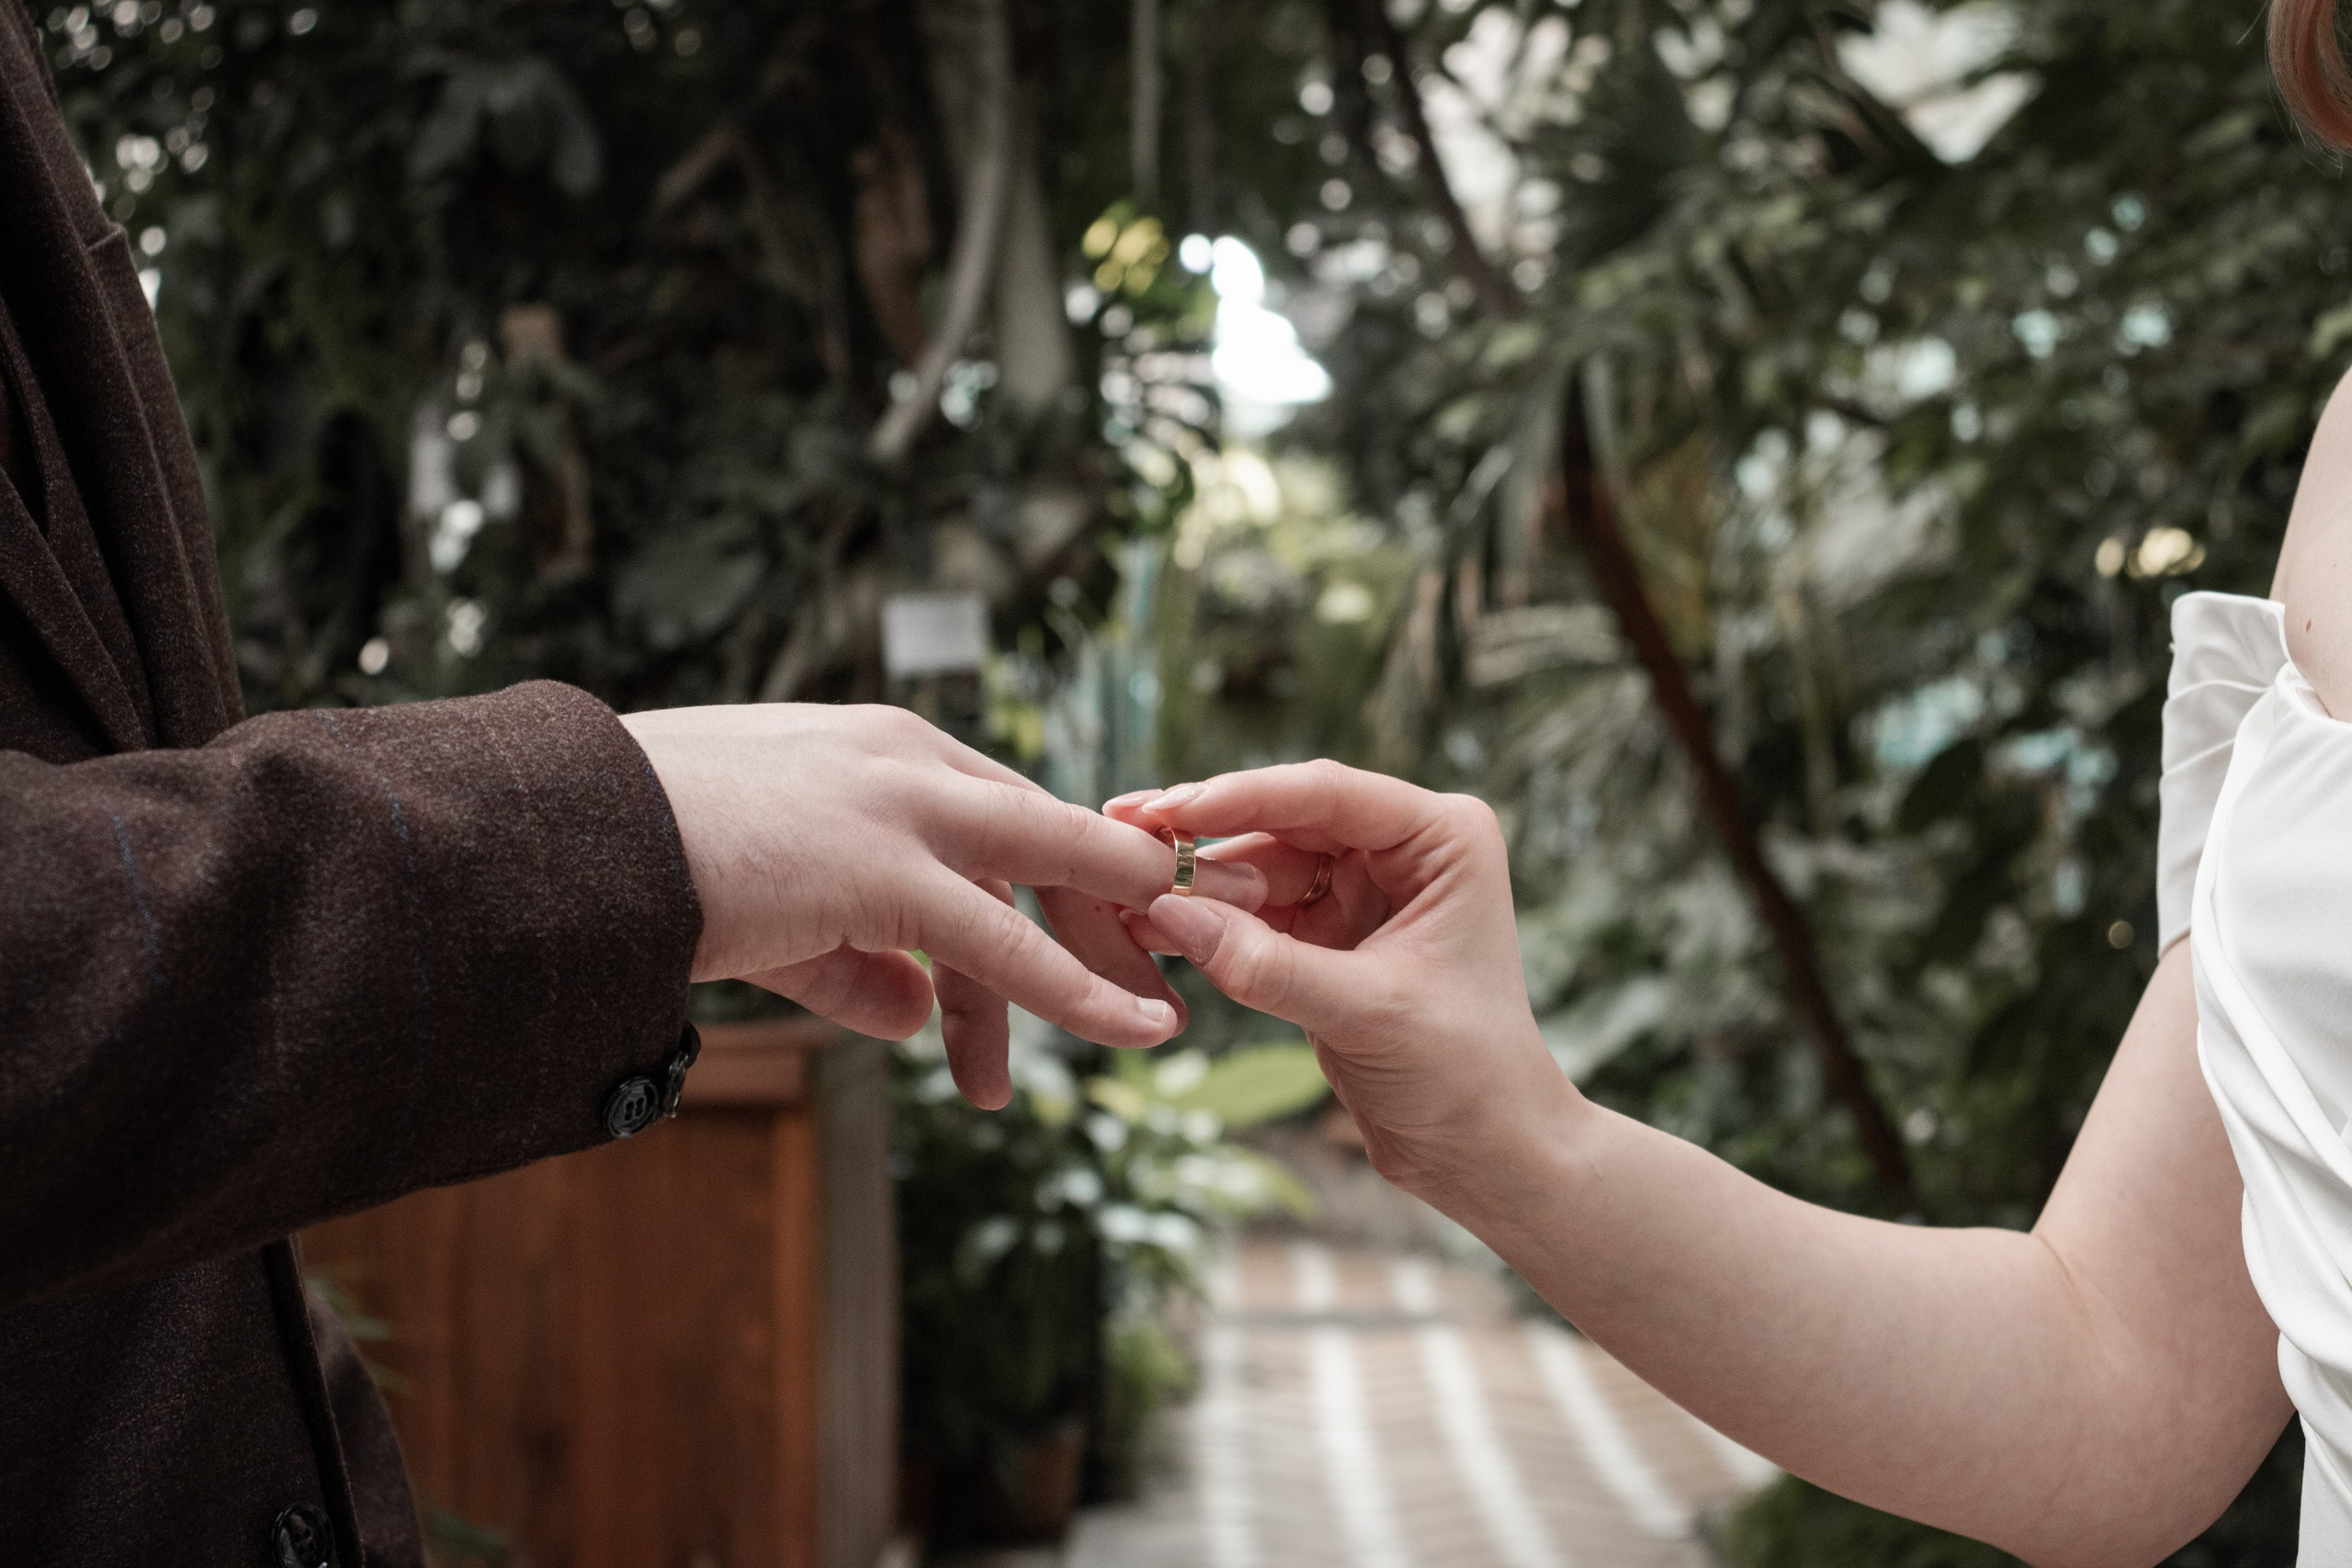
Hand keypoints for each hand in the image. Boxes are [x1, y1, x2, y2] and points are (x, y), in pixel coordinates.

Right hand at [623, 704, 1263, 1106]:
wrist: (574, 842)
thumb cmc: (657, 861)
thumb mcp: (780, 910)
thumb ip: (857, 961)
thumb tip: (917, 1014)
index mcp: (885, 747)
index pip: (1005, 810)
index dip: (1062, 876)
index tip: (1102, 930)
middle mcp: (909, 759)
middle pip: (1050, 832)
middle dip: (1116, 905)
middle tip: (1167, 967)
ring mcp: (900, 806)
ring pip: (1048, 875)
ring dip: (1115, 949)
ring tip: (1168, 1017)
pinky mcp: (883, 869)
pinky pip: (1002, 941)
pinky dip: (1073, 989)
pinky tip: (1128, 1026)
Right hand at [1109, 761, 1570, 1199]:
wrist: (1485, 1153)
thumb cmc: (1465, 1075)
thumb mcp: (1366, 1013)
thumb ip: (1268, 964)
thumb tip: (1169, 913)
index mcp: (1442, 838)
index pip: (1327, 795)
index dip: (1241, 797)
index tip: (1165, 809)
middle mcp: (1403, 849)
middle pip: (1283, 820)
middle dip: (1205, 836)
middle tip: (1120, 830)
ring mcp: (1362, 890)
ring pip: (1260, 866)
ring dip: (1196, 883)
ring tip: (1119, 889)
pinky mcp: (1328, 936)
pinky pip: (1254, 913)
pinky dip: (1207, 922)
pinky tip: (1147, 923)